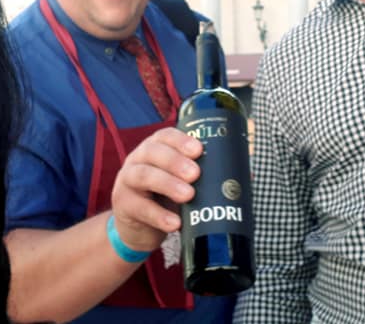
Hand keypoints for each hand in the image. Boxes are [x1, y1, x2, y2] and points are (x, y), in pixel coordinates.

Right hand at [109, 127, 201, 251]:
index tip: (199, 149)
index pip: (165, 136)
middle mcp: (138, 160)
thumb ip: (201, 176)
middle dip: (175, 161)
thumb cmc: (164, 198)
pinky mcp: (123, 205)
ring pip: (143, 176)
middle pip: (153, 152)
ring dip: (168, 184)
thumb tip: (242, 174)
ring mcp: (127, 181)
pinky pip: (140, 208)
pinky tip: (175, 223)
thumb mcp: (179, 183)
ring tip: (188, 196)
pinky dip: (159, 216)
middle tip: (196, 174)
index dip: (181, 140)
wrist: (138, 228)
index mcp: (155, 149)